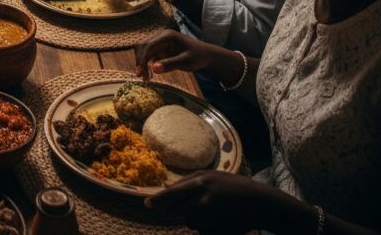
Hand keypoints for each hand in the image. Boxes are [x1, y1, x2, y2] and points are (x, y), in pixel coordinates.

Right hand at [135, 31, 220, 79]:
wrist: (205, 54)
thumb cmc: (197, 57)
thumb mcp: (186, 62)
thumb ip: (170, 64)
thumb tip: (154, 69)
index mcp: (167, 36)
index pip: (148, 45)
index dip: (142, 59)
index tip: (141, 73)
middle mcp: (160, 35)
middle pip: (143, 45)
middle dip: (140, 60)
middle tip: (142, 77)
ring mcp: (159, 39)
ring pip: (143, 48)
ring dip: (141, 61)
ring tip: (144, 76)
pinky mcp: (159, 45)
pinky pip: (148, 51)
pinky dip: (145, 61)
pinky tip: (149, 71)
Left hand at [145, 171, 288, 233]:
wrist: (259, 203)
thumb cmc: (233, 185)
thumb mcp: (211, 176)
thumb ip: (188, 181)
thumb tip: (166, 185)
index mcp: (202, 183)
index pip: (174, 193)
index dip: (159, 199)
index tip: (146, 203)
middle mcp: (204, 200)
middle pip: (177, 209)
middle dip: (165, 210)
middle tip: (152, 208)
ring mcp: (212, 216)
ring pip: (188, 220)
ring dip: (187, 216)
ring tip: (204, 208)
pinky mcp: (217, 229)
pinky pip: (201, 228)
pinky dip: (201, 224)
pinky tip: (214, 217)